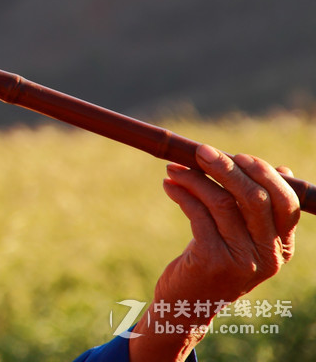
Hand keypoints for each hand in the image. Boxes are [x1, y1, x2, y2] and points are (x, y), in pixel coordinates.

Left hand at [129, 144, 299, 361]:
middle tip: (201, 151)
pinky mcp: (211, 260)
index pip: (286, 202)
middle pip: (254, 198)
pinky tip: (169, 186)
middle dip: (226, 167)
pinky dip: (181, 193)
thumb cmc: (217, 261)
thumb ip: (259, 210)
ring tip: (174, 169)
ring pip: (221, 202)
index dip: (264, 174)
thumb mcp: (245, 238)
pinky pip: (197, 213)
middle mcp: (267, 255)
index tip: (238, 156)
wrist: (188, 304)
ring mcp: (241, 260)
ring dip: (194, 178)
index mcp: (282, 247)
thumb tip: (282, 169)